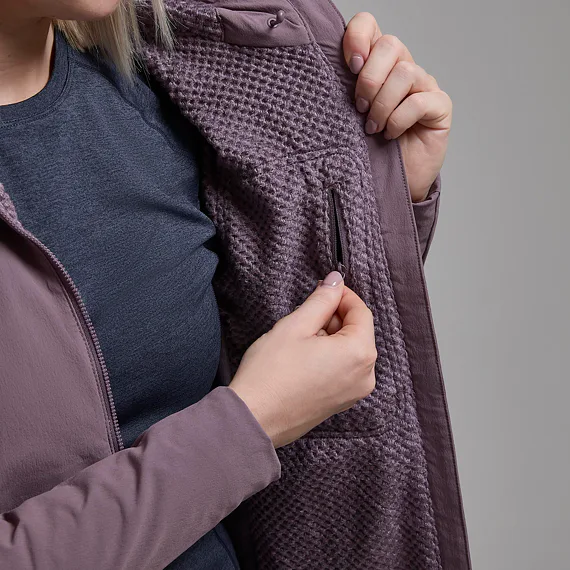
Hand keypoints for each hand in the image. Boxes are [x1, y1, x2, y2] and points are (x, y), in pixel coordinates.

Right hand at [228, 271, 376, 448]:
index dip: (342, 295)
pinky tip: (303, 357)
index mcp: (359, 353)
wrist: (254, 417)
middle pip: (358, 331)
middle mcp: (365, 375)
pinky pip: (344, 369)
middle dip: (334, 318)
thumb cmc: (271, 372)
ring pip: (350, 350)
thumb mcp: (296, 325)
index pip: (361, 312)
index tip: (323, 288)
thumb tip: (336, 281)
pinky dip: (329, 356)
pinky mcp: (342, 403)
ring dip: (330, 337)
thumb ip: (321, 300)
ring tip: (300, 340)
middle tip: (305, 315)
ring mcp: (354, 392)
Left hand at [343, 12, 452, 201]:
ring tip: (372, 128)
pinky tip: (390, 135)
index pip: (370, 25)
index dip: (358, 36)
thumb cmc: (367, 150)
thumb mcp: (346, 118)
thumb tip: (321, 75)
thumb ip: (341, 93)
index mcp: (377, 65)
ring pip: (405, 73)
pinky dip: (399, 119)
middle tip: (359, 107)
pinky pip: (419, 101)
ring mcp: (424, 86)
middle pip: (390, 45)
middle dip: (369, 78)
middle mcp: (402, 69)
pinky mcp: (439, 106)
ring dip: (383, 104)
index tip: (350, 65)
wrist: (390, 183)